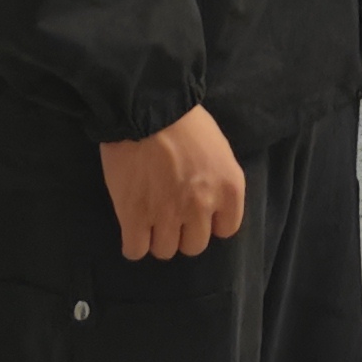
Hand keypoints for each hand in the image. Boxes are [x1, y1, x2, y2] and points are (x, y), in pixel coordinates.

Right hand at [101, 106, 243, 261]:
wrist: (147, 110)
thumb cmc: (185, 122)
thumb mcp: (219, 151)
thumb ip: (218, 180)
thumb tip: (210, 201)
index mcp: (229, 189)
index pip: (226, 229)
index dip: (210, 223)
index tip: (197, 214)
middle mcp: (202, 207)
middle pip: (195, 245)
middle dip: (183, 234)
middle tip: (171, 216)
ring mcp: (168, 214)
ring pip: (165, 251)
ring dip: (158, 239)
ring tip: (150, 222)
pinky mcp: (134, 216)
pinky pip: (135, 250)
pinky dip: (133, 245)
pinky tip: (132, 232)